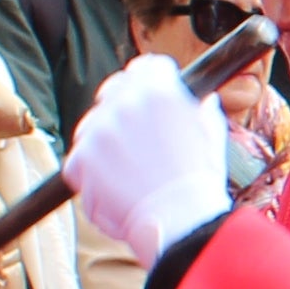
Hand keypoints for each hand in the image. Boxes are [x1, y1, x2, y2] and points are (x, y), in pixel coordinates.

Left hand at [62, 54, 234, 264]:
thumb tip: (207, 102)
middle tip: (135, 136)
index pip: (145, 67)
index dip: (149, 80)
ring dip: (104, 140)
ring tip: (127, 168)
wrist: (180, 221)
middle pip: (113, 90)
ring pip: (93, 125)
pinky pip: (78, 158)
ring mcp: (100, 129)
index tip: (149, 95)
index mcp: (160, 91)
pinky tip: (112, 184)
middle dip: (122, 107)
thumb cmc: (199, 185)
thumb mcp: (212, 139)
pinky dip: (89, 172)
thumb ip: (205, 114)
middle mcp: (125, 103)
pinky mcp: (81, 158)